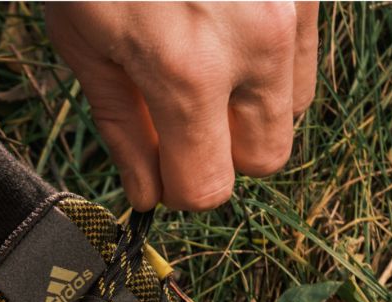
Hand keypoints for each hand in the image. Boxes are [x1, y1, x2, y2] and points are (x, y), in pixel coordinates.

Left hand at [46, 1, 318, 210]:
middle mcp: (254, 44)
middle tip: (178, 117)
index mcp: (187, 73)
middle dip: (221, 150)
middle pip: (266, 157)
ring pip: (295, 106)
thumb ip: (123, 127)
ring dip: (250, 104)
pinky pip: (306, 51)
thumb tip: (148, 194)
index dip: (179, 186)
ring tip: (200, 62)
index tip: (160, 172)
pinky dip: (268, 56)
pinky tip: (223, 25)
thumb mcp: (86, 43)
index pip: (209, 186)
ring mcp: (291, 8)